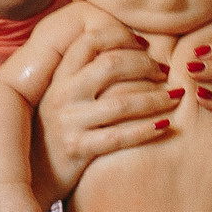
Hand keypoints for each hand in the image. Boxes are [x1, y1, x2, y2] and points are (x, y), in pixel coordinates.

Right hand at [29, 1, 170, 200]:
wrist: (35, 175)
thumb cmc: (59, 131)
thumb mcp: (63, 98)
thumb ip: (85, 76)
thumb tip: (130, 51)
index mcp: (59, 76)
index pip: (90, 41)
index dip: (121, 36)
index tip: (145, 45)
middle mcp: (62, 94)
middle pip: (111, 65)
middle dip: (145, 65)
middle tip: (164, 72)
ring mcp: (69, 122)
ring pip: (122, 102)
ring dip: (156, 98)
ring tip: (176, 97)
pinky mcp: (77, 149)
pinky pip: (120, 136)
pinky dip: (147, 130)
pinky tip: (166, 126)